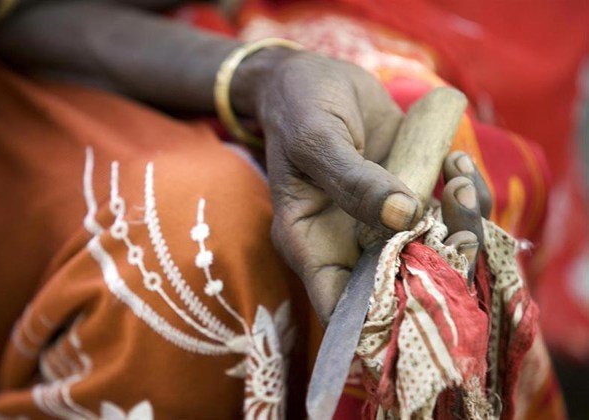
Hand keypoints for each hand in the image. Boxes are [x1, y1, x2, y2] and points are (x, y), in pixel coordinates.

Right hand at [233, 50, 489, 321]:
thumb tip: (403, 217)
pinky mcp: (412, 197)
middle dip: (439, 267)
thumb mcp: (316, 141)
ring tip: (456, 179)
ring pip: (435, 251)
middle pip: (398, 284)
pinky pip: (450, 213)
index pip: (339, 304)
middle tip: (460, 229)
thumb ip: (354, 181)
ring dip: (461, 224)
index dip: (377, 319)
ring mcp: (384, 223)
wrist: (314, 77)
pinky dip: (465, 194)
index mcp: (310, 244)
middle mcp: (349, 244)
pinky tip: (456, 163)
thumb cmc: (298, 109)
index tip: (420, 305)